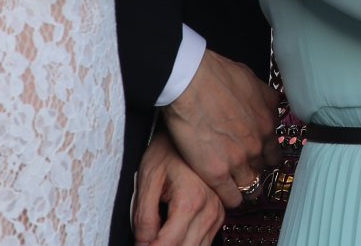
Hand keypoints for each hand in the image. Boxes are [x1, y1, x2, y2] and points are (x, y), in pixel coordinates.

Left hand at [132, 129, 226, 245]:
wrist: (193, 128)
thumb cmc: (167, 150)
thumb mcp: (146, 182)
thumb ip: (143, 218)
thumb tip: (142, 244)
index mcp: (191, 200)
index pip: (168, 244)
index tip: (139, 245)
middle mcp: (211, 208)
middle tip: (147, 241)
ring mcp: (219, 211)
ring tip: (160, 236)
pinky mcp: (221, 212)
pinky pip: (207, 240)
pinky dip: (190, 243)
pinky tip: (176, 235)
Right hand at [160, 50, 279, 208]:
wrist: (192, 83)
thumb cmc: (218, 76)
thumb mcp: (254, 82)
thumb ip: (265, 99)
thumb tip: (271, 103)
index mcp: (268, 124)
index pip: (275, 152)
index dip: (265, 157)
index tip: (258, 160)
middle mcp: (258, 144)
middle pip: (262, 169)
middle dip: (254, 171)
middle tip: (242, 172)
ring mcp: (239, 160)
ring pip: (250, 186)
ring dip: (243, 187)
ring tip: (234, 187)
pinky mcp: (217, 173)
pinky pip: (231, 197)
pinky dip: (230, 199)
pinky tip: (225, 196)